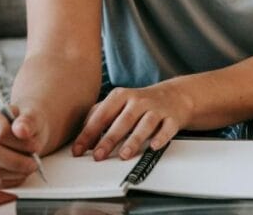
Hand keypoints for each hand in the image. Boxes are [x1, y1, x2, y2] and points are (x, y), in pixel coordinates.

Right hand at [0, 103, 45, 187]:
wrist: (22, 130)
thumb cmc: (25, 122)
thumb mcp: (32, 116)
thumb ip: (28, 120)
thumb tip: (21, 130)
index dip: (19, 142)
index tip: (34, 146)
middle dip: (17, 161)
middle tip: (34, 162)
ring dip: (16, 171)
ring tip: (29, 166)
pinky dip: (11, 180)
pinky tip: (20, 172)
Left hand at [71, 82, 193, 160]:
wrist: (173, 96)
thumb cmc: (140, 103)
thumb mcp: (117, 103)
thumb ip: (98, 116)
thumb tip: (82, 139)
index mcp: (121, 96)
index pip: (101, 115)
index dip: (89, 133)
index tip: (79, 149)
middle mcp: (138, 101)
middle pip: (123, 120)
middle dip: (109, 139)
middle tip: (98, 155)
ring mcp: (156, 109)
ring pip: (145, 124)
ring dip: (134, 140)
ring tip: (124, 155)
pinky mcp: (172, 119)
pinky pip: (167, 128)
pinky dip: (161, 137)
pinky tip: (153, 146)